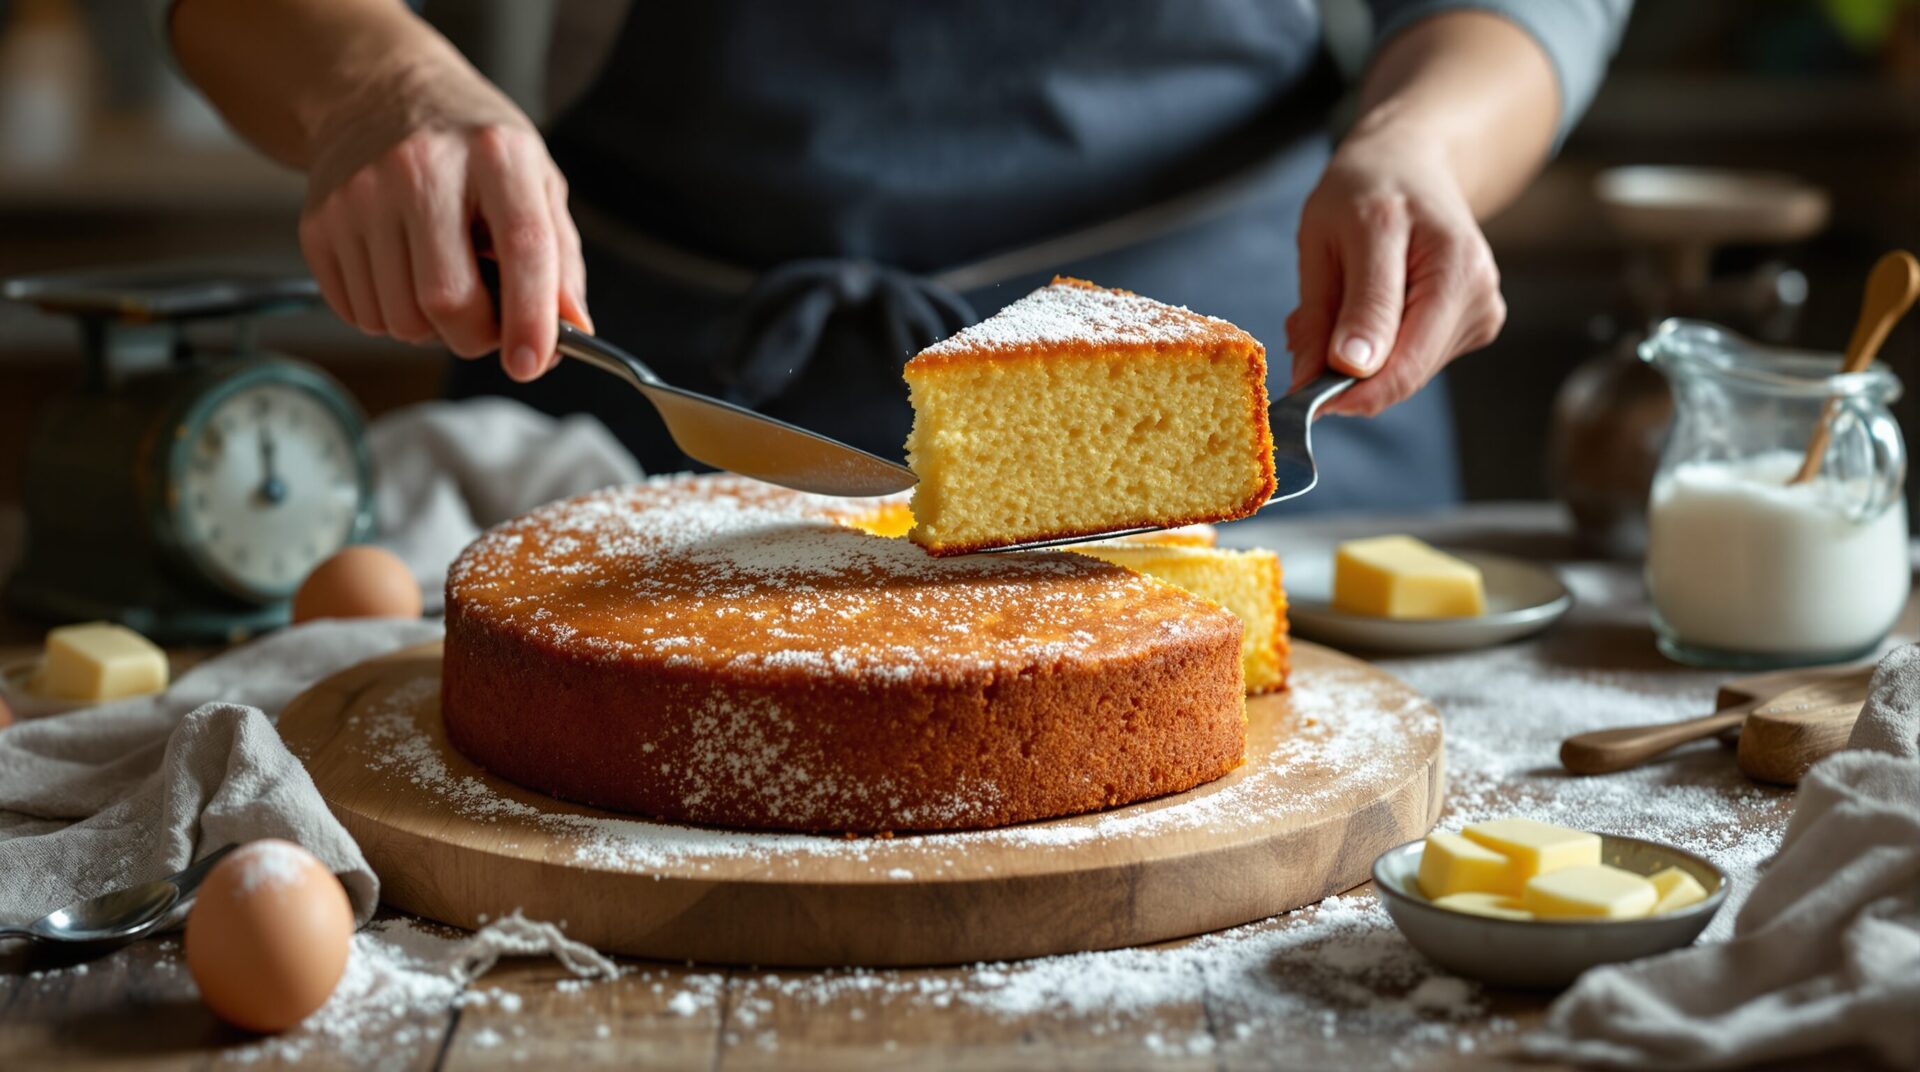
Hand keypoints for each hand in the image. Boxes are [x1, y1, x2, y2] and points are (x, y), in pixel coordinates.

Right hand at [297, 62, 589, 380]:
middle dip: (476, 335)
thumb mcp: (536, 180)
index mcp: (495, 153)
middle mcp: (420, 168)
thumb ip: (560, 258)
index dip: (530, 317)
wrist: (381, 93)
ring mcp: (360, 196)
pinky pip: (358, 316)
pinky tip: (401, 273)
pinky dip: (388, 316)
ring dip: (430, 328)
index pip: (522, 246)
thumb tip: (573, 331)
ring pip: (399, 321)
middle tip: (488, 318)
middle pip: (447, 300)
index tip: (531, 364)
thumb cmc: (472, 147)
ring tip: (440, 279)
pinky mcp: (319, 224)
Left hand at [1285, 126, 1505, 417]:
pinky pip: (1415, 361)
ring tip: (1344, 300)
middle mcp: (1476, 288)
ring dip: (1363, 359)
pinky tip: (1373, 305)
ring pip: (1407, 373)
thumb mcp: (1325, 237)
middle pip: (1404, 374)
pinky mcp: (1480, 324)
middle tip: (1306, 337)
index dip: (1343, 391)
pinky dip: (1382, 349)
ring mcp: (1484, 308)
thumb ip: (1325, 312)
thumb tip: (1313, 381)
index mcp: (1444, 259)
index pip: (1399, 362)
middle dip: (1347, 373)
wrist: (1413, 164)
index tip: (1299, 398)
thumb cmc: (1363, 191)